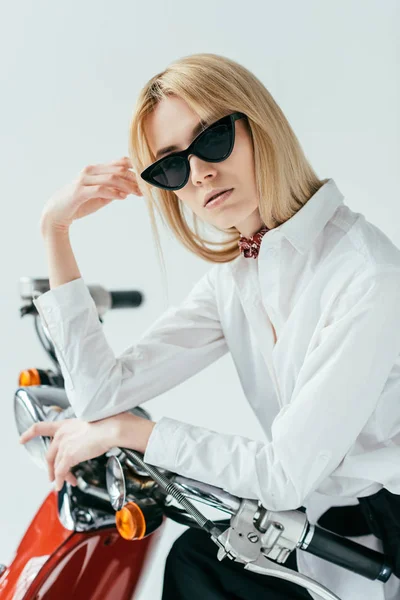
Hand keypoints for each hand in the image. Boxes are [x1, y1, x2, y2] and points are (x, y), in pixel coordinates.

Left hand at [19, 412, 155, 490]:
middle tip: (52, 475)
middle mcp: (62, 434)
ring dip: (59, 475)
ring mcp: (64, 445)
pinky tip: (62, 484)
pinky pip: (60, 472)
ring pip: (56, 464)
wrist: (112, 428)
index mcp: (66, 424)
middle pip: (49, 454)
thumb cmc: (108, 424)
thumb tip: (90, 439)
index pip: (41, 426)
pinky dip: (60, 480)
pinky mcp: (68, 455)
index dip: (29, 434)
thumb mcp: (91, 425)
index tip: (22, 439)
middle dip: (50, 467)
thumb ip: (84, 433)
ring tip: (64, 482)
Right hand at [40, 156, 142, 234]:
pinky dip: (113, 193)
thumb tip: (128, 190)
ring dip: (128, 186)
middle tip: (146, 188)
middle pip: (118, 169)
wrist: (57, 214)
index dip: (135, 168)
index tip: (148, 179)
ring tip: (138, 193)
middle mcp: (90, 171)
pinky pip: (100, 189)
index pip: (119, 162)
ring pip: (111, 178)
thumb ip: (113, 191)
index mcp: (96, 169)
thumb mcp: (100, 197)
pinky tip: (123, 197)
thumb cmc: (79, 204)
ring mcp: (84, 180)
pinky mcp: (79, 192)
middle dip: (135, 178)